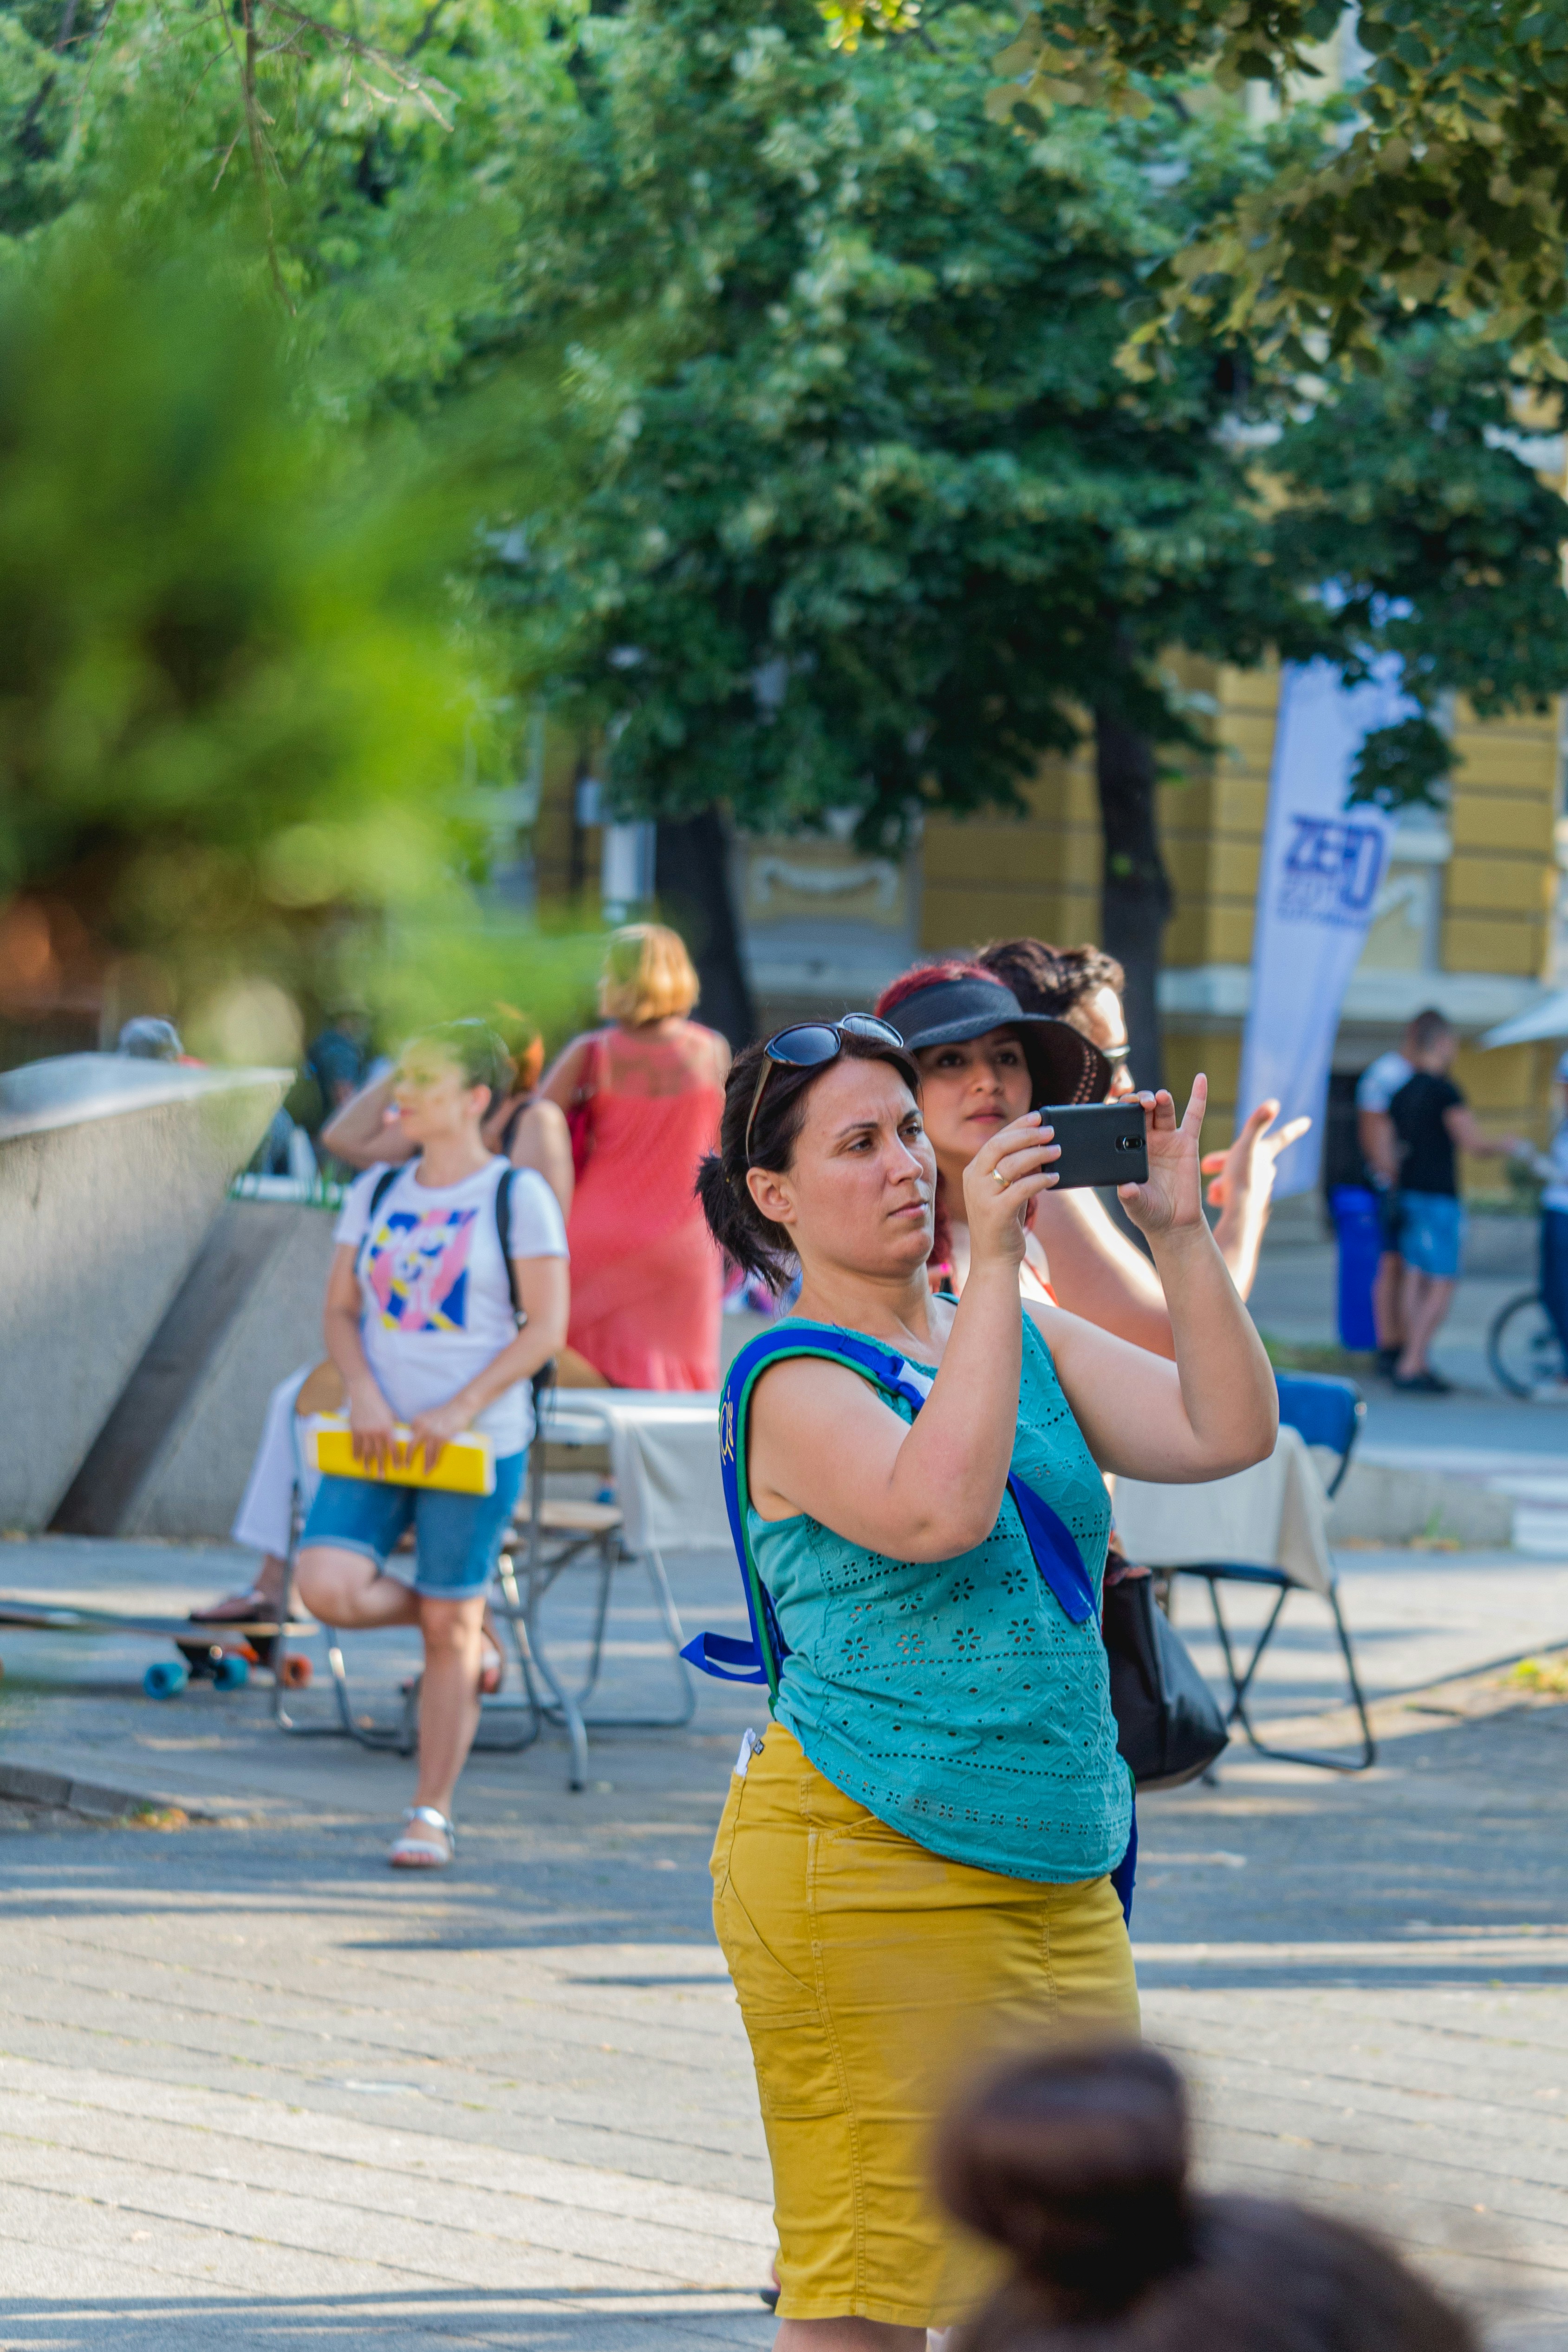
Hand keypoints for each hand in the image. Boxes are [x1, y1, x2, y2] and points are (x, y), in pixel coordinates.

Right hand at [347, 1380, 396, 1470]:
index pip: (393, 1448)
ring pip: (366, 1452)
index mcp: (387, 1429)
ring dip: (367, 1463)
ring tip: (368, 1472)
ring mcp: (364, 1432)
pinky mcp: (354, 1430)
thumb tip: (400, 1438)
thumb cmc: (380, 1404)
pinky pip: (355, 1445)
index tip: (398, 1469)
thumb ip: (394, 1427)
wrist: (364, 1394)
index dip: (395, 1459)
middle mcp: (376, 1432)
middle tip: (381, 1478)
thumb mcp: (391, 1415)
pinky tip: (357, 1460)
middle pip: (378, 1453)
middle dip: (380, 1466)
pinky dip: (356, 1453)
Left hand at [407, 1396, 473, 1472]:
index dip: (408, 1447)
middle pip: (412, 1446)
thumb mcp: (429, 1416)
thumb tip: (418, 1438)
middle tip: (406, 1466)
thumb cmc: (446, 1412)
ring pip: (426, 1453)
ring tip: (424, 1472)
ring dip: (425, 1465)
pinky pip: (436, 1454)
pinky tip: (432, 1467)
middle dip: (408, 1458)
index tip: (406, 1456)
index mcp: (417, 1421)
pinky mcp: (442, 1438)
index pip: (409, 1436)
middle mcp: (422, 1427)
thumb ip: (422, 1425)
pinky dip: (434, 1462)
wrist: (459, 1407)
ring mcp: (432, 1433)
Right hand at [962, 1111, 1059, 1269]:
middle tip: (1051, 1131)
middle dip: (1027, 1135)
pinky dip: (1041, 1180)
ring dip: (1038, 1154)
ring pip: (1011, 1164)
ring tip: (1057, 1151)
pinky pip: (1022, 1188)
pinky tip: (1055, 1178)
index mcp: (974, 1171)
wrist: (993, 1258)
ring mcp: (982, 1196)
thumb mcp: (1007, 1190)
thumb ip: (1017, 1170)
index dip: (1018, 1125)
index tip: (1039, 1116)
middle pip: (999, 1146)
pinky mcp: (995, 1212)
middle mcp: (974, 1180)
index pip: (996, 1139)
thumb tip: (1040, 1147)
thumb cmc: (1003, 1222)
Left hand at [1118, 1081, 1206, 1239]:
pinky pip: (1194, 1116)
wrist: (1174, 1224)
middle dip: (1139, 1101)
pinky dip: (1198, 1096)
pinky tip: (1201, 1078)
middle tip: (1140, 1103)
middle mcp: (1148, 1140)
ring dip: (1160, 1099)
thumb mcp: (1135, 1205)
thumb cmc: (1149, 1213)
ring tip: (1159, 1097)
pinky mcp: (1188, 1143)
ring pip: (1163, 1111)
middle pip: (1142, 1111)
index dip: (1119, 1111)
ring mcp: (1168, 1139)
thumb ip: (1130, 1196)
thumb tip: (1126, 1188)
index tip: (1117, 1106)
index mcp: (1129, 1149)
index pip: (1122, 1122)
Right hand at [1201, 1097, 1310, 1215]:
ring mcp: (1259, 1188)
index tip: (1307, 1121)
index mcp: (1265, 1155)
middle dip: (1226, 1160)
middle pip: (1248, 1158)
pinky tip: (1215, 1198)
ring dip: (1223, 1179)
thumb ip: (1256, 1124)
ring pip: (1238, 1177)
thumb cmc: (1241, 1179)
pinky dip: (1223, 1193)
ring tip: (1212, 1187)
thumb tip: (1273, 1102)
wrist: (1239, 1216)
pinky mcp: (1250, 1203)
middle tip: (1207, 1165)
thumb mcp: (1245, 1147)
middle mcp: (1266, 1171)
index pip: (1282, 1137)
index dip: (1293, 1127)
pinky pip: (1235, 1193)